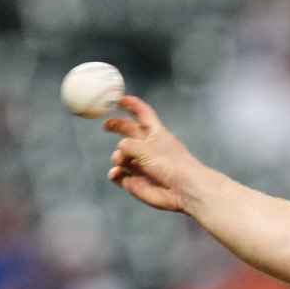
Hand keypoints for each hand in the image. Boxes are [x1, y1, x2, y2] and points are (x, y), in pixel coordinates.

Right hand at [105, 96, 204, 213]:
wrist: (183, 190)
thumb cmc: (170, 163)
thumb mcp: (145, 146)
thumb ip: (127, 144)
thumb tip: (120, 153)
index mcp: (155, 133)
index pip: (142, 114)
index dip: (131, 105)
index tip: (118, 99)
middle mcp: (148, 148)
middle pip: (129, 132)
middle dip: (117, 127)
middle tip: (106, 125)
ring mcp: (141, 165)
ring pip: (120, 156)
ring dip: (118, 157)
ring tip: (124, 162)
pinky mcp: (136, 182)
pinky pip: (119, 175)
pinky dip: (115, 173)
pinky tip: (118, 173)